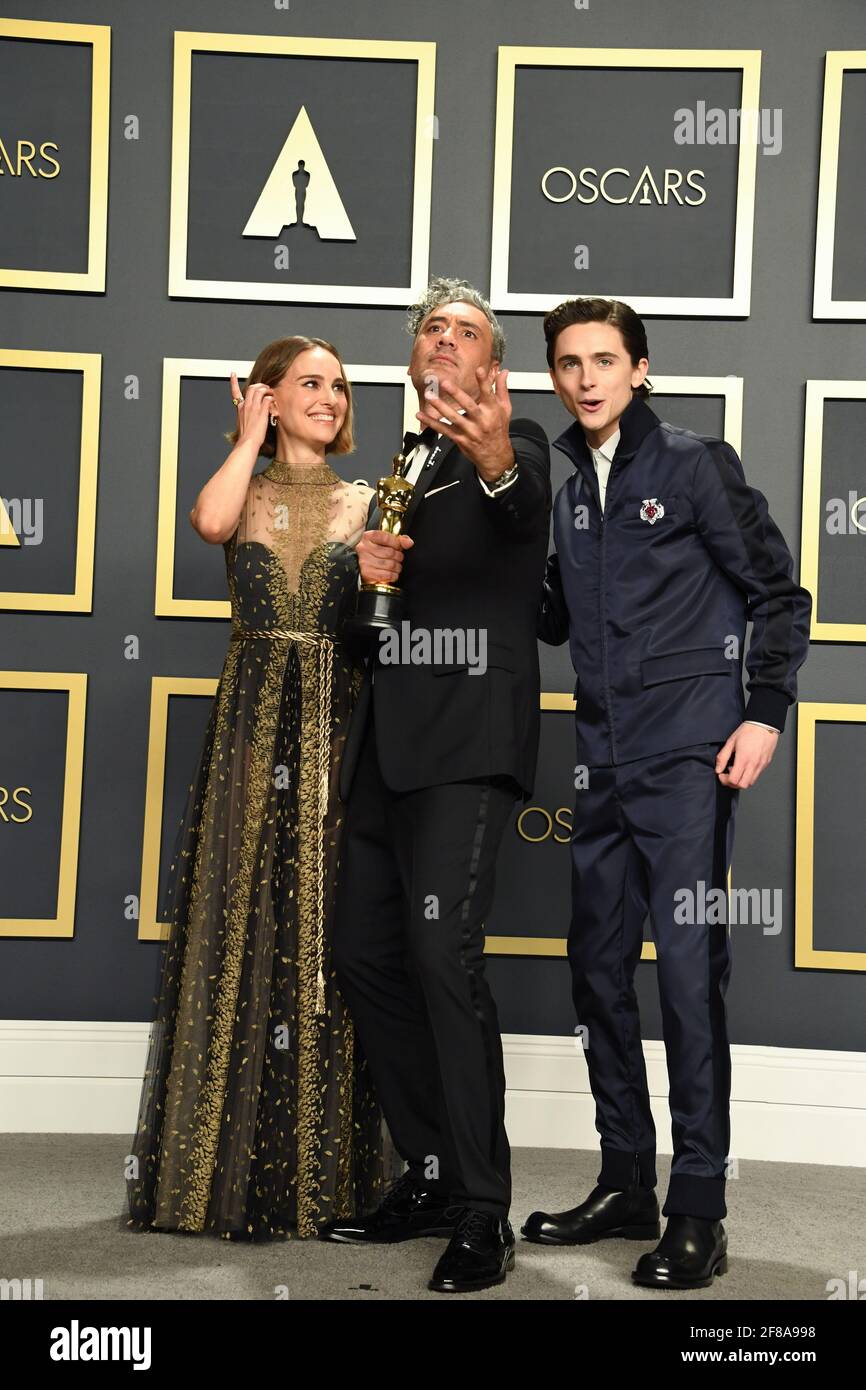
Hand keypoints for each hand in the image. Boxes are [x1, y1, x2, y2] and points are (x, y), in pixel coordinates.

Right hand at [230, 371, 275, 450]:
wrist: (247, 443)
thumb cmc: (246, 438)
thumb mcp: (242, 424)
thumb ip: (245, 417)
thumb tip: (250, 417)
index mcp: (240, 409)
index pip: (235, 392)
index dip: (233, 382)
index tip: (232, 374)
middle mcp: (246, 406)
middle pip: (251, 388)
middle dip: (260, 385)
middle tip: (265, 388)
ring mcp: (254, 408)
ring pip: (260, 390)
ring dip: (267, 390)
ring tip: (271, 394)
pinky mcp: (261, 412)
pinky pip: (268, 399)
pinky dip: (272, 398)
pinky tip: (274, 402)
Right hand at [357, 530, 413, 584]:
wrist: (368, 568)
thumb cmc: (379, 553)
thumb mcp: (389, 543)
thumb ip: (400, 540)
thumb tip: (409, 543)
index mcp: (368, 537)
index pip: (386, 537)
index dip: (396, 543)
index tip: (398, 547)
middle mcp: (363, 548)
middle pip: (390, 552)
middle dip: (398, 556)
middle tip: (398, 558)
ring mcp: (364, 561)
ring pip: (390, 564)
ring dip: (397, 567)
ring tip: (396, 566)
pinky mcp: (367, 573)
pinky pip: (387, 575)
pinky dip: (393, 575)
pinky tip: (392, 573)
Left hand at [416, 364, 513, 483]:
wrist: (495, 456)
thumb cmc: (499, 430)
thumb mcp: (505, 409)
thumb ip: (502, 390)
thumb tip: (503, 373)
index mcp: (492, 411)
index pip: (489, 394)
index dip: (484, 382)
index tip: (479, 370)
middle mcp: (481, 420)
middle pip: (468, 405)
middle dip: (456, 394)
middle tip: (445, 383)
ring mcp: (470, 431)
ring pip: (453, 418)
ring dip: (440, 407)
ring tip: (430, 397)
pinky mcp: (460, 439)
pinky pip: (444, 430)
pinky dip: (432, 423)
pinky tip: (422, 416)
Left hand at [715, 722, 778, 788]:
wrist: (764, 725)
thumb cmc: (748, 731)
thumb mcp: (731, 742)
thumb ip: (723, 757)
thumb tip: (718, 769)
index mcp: (743, 759)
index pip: (733, 780)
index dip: (724, 780)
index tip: (721, 774)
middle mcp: (753, 764)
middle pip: (742, 785)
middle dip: (732, 784)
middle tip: (727, 776)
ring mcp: (761, 765)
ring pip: (750, 783)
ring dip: (741, 781)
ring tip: (736, 771)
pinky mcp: (765, 764)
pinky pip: (756, 776)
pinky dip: (748, 776)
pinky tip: (744, 767)